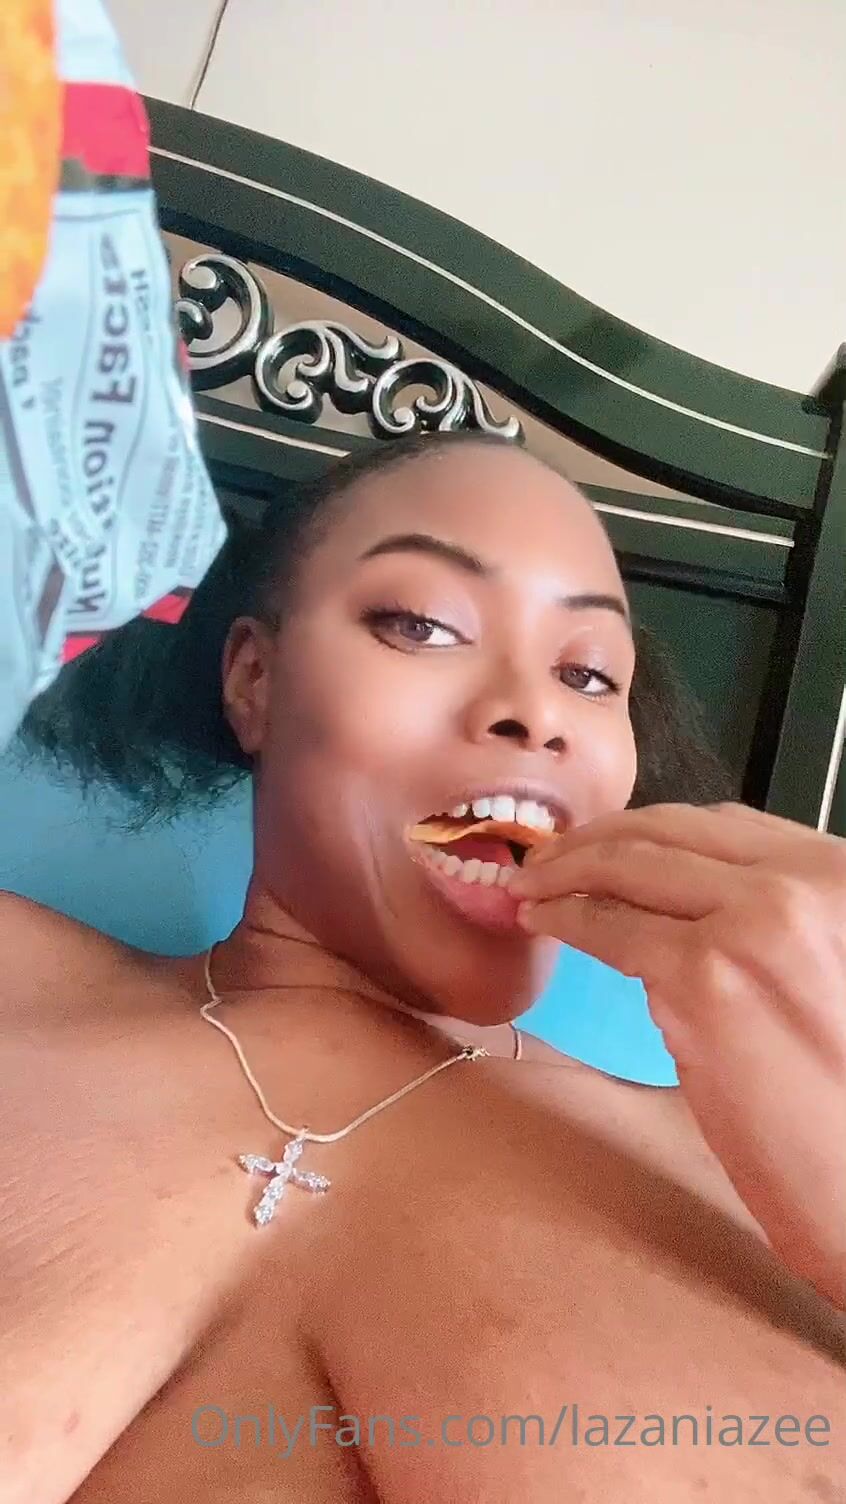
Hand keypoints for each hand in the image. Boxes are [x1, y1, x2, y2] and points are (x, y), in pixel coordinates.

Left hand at [509, 802, 845, 1306]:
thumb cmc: (845, 1101)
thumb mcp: (833, 972)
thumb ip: (778, 921)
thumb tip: (683, 905)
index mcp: (843, 877)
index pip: (728, 824)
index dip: (652, 829)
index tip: (608, 841)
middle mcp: (806, 883)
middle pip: (674, 831)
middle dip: (599, 837)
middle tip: (551, 855)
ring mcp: (754, 925)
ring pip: (633, 867)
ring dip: (568, 870)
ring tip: (532, 885)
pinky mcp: (705, 978)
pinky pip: (611, 927)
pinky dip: (565, 916)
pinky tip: (544, 923)